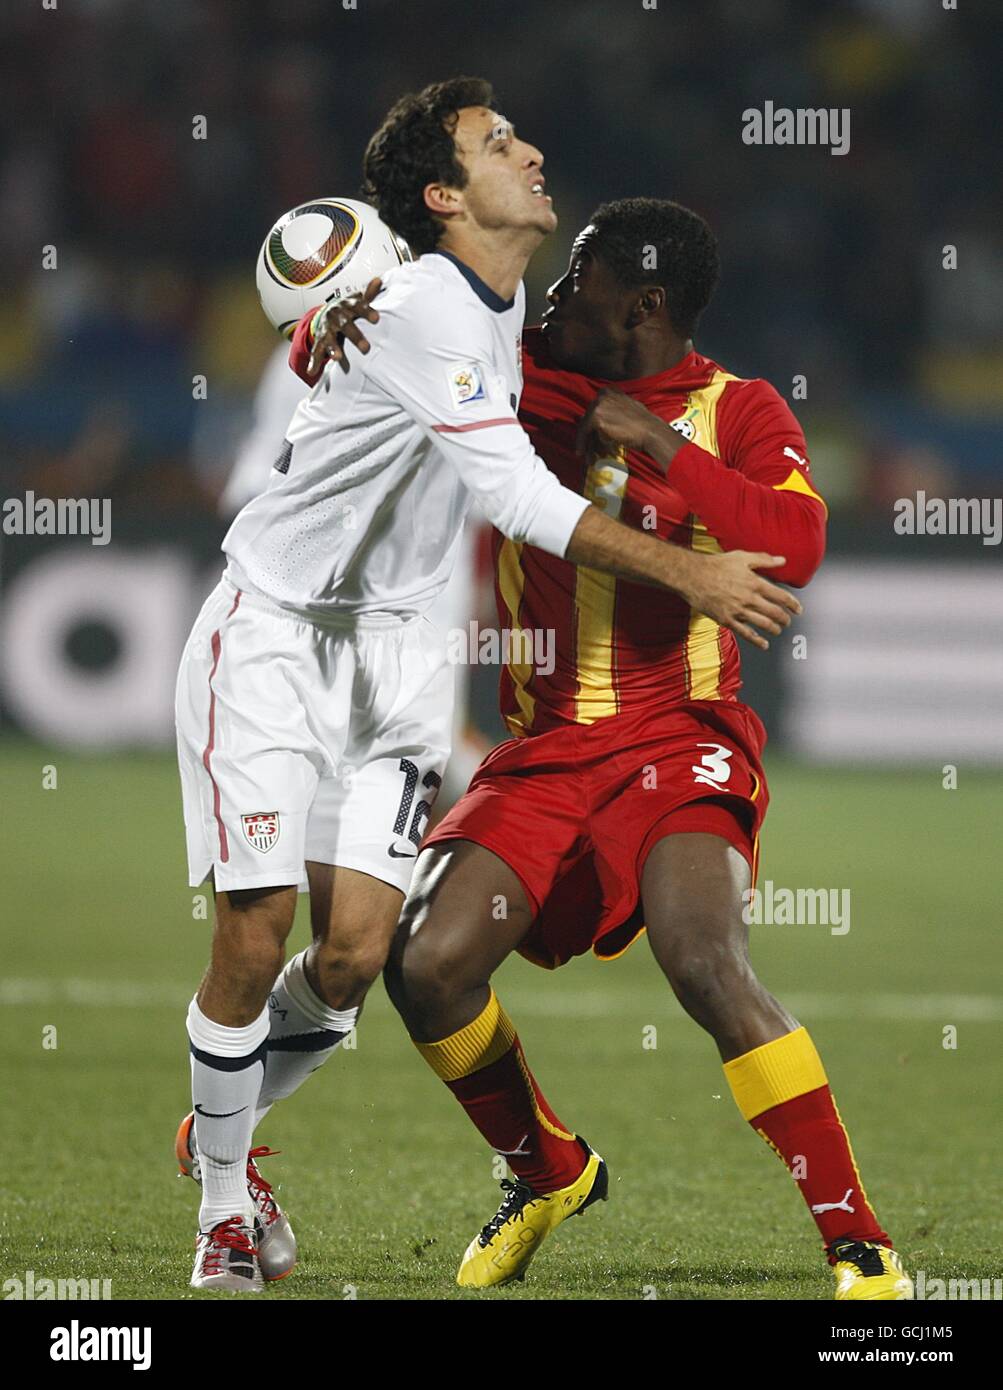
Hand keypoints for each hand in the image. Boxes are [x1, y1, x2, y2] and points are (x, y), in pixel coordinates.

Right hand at [306, 277, 382, 375]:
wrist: (327, 314)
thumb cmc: (347, 310)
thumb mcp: (356, 301)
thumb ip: (368, 294)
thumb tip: (379, 280)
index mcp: (346, 306)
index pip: (357, 307)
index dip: (366, 312)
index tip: (377, 319)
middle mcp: (335, 316)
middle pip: (344, 324)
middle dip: (355, 336)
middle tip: (366, 348)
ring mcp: (326, 329)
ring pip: (329, 338)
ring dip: (333, 348)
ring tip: (337, 357)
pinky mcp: (319, 341)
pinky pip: (316, 352)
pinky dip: (313, 362)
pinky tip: (312, 371)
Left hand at [576, 387, 659, 456]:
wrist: (650, 431)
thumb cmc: (642, 425)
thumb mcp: (626, 412)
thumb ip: (612, 413)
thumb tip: (597, 423)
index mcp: (609, 391)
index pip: (595, 410)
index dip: (592, 427)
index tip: (591, 438)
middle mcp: (602, 395)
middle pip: (589, 419)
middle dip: (589, 437)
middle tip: (588, 451)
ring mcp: (598, 405)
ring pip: (586, 427)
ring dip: (587, 444)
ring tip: (589, 457)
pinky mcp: (596, 417)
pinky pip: (584, 433)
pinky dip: (582, 444)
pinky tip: (583, 453)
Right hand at [680, 550, 801, 649]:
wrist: (692, 576)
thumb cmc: (716, 565)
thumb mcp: (742, 557)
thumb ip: (764, 559)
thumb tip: (782, 560)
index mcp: (755, 583)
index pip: (781, 597)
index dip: (793, 604)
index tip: (798, 609)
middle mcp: (749, 598)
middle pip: (775, 613)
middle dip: (785, 619)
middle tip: (788, 621)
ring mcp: (738, 611)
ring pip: (764, 624)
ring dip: (775, 629)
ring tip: (778, 630)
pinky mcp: (727, 620)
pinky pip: (746, 633)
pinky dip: (758, 641)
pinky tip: (764, 644)